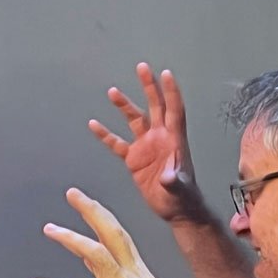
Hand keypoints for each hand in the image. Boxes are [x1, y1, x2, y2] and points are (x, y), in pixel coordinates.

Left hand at [32, 188, 200, 277]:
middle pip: (111, 231)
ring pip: (96, 252)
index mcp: (137, 271)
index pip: (118, 235)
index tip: (86, 202)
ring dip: (72, 238)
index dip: (101, 216)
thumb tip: (94, 268)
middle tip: (72, 192)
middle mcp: (130, 273)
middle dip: (91, 210)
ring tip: (50, 228)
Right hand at [90, 63, 205, 223]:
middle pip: (155, 106)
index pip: (174, 110)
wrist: (175, 209)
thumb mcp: (179, 189)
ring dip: (125, 106)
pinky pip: (117, 144)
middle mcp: (160, 138)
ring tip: (112, 92)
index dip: (170, 92)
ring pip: (134, 120)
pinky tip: (94, 125)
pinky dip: (106, 135)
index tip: (165, 74)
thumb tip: (167, 177)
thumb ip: (173, 180)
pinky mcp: (134, 160)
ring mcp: (146, 147)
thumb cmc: (183, 197)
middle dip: (149, 87)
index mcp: (174, 140)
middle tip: (142, 68)